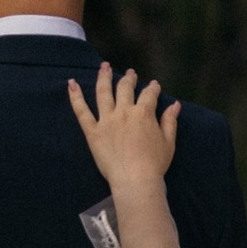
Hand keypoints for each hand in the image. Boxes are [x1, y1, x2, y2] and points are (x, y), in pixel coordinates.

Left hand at [67, 60, 180, 195]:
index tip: (153, 85)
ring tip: (104, 67)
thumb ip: (170, 121)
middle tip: (130, 73)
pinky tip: (71, 83)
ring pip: (103, 92)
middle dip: (129, 78)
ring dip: (104, 77)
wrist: (135, 180)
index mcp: (144, 113)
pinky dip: (75, 96)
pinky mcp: (92, 131)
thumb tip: (175, 104)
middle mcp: (124, 112)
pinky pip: (81, 111)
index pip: (149, 94)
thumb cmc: (154, 164)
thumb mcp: (168, 142)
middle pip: (125, 88)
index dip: (152, 88)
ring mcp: (106, 120)